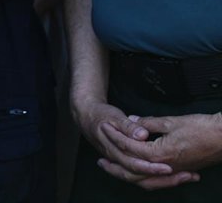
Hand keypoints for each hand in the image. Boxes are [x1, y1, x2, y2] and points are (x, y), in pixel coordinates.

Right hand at [71, 96, 188, 187]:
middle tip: (185, 176)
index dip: (151, 167)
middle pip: (140, 177)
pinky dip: (157, 179)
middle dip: (164, 179)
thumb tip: (141, 135)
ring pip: (141, 180)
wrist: (86, 116)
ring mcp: (120, 162)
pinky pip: (141, 177)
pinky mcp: (124, 163)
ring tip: (185, 178)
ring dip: (164, 181)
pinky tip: (172, 176)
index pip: (133, 163)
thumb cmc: (101, 115)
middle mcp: (116, 159)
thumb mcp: (114, 116)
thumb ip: (128, 126)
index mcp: (113, 149)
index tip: (169, 167)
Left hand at [97, 113, 221, 189]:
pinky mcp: (181, 171)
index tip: (105, 128)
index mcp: (160, 153)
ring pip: (145, 180)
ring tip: (115, 170)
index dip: (115, 137)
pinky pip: (158, 181)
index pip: (130, 148)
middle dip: (115, 168)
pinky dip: (146, 179)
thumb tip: (131, 122)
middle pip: (133, 172)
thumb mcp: (171, 121)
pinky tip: (140, 175)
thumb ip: (148, 123)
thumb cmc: (202, 128)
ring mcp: (174, 171)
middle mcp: (165, 166)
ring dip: (128, 176)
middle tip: (101, 162)